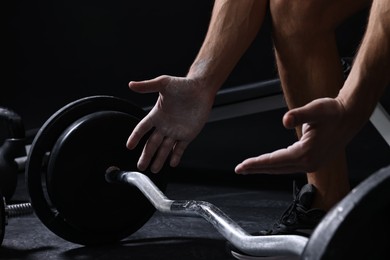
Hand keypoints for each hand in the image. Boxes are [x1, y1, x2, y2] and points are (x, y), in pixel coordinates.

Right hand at [127, 75, 213, 172]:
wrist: (201, 89)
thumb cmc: (182, 84)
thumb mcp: (163, 83)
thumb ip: (147, 86)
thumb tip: (131, 84)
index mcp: (156, 115)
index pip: (142, 129)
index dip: (135, 137)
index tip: (129, 146)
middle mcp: (164, 125)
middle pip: (152, 144)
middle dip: (146, 155)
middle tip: (140, 166)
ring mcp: (175, 131)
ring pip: (165, 149)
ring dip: (159, 159)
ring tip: (154, 170)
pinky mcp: (187, 134)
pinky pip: (180, 148)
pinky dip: (176, 156)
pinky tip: (172, 163)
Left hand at [235, 98, 352, 173]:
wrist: (349, 117)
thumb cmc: (333, 112)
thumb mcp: (316, 109)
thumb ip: (299, 114)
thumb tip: (285, 120)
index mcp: (306, 153)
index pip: (274, 161)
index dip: (256, 163)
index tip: (241, 166)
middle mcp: (308, 163)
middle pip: (275, 168)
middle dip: (255, 168)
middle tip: (238, 170)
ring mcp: (311, 164)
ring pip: (281, 169)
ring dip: (264, 168)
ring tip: (249, 168)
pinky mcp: (313, 162)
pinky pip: (288, 167)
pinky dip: (275, 166)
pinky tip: (267, 164)